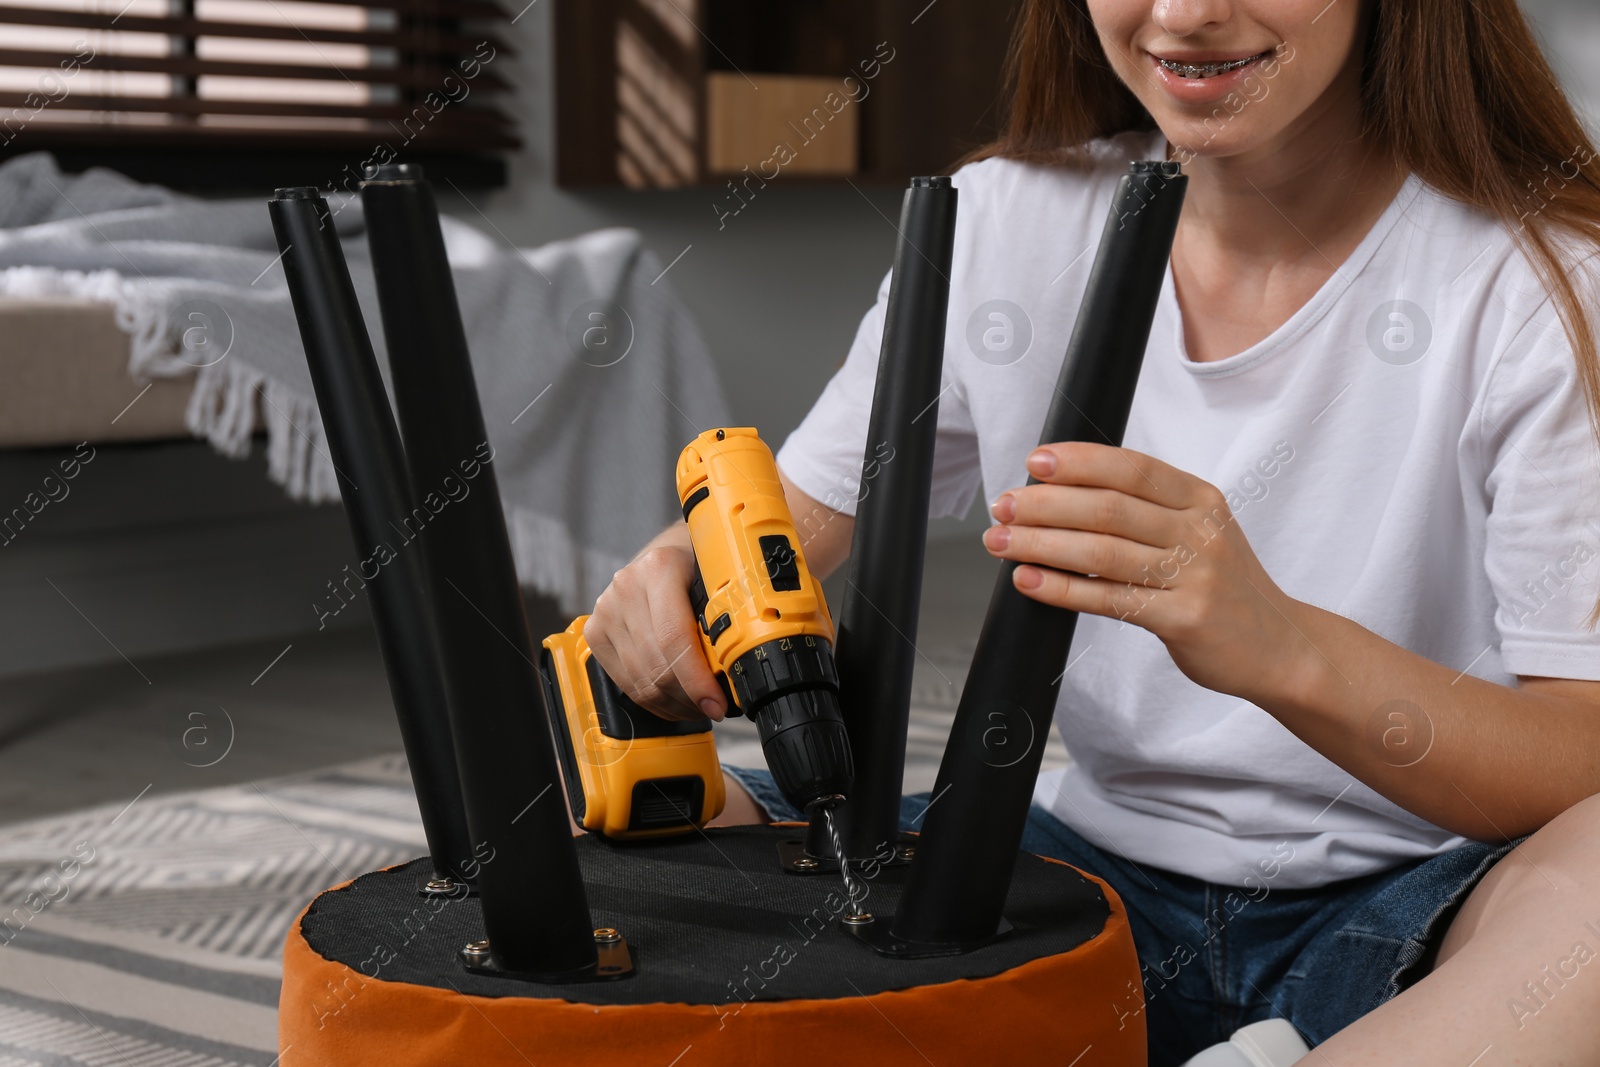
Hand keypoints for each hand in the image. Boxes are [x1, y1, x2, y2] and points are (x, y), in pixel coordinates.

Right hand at [584, 537, 726, 721]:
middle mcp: (627, 587)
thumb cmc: (694, 566)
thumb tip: (736, 667)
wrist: (664, 554)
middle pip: (657, 665)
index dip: (697, 680)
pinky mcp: (594, 632)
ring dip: (673, 704)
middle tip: (714, 708)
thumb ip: (726, 614)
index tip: (717, 703)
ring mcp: (606, 610)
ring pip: (641, 680)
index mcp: (660, 568)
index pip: (675, 638)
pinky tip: (673, 702)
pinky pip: (625, 682)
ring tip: (697, 707)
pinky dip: (653, 701)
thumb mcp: (717, 578)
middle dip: (689, 698)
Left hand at [981, 442, 1307, 702]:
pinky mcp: (1184, 619)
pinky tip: (1029, 580)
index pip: (1131, 468)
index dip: (1079, 462)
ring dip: (1041, 544)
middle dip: (1045, 504)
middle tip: (1003, 506)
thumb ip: (1145, 512)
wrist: (1281, 646)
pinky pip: (1110, 599)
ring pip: (1102, 552)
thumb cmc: (1223, 587)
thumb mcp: (1199, 533)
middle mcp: (1200, 531)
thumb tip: (1060, 496)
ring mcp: (1195, 576)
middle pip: (1108, 508)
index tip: (1034, 462)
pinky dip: (1062, 588)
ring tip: (1000, 542)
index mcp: (1200, 499)